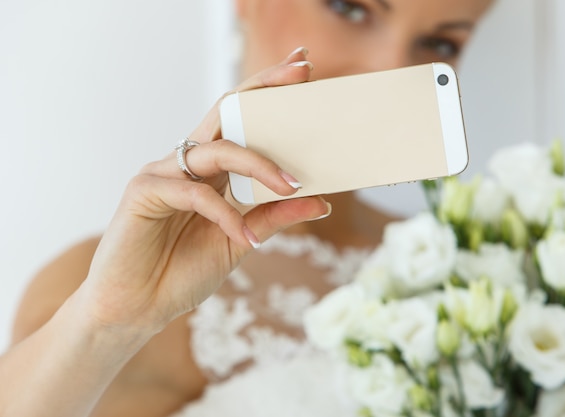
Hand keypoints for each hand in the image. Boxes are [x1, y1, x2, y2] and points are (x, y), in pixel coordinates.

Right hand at [78, 48, 328, 334]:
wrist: (136, 309)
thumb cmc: (182, 272)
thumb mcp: (241, 242)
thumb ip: (274, 218)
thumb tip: (323, 202)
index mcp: (209, 170)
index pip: (241, 120)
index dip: (268, 92)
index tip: (305, 68)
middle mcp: (186, 162)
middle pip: (226, 111)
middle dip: (265, 89)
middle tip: (304, 72)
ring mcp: (162, 173)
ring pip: (216, 150)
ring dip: (259, 164)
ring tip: (293, 184)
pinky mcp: (143, 192)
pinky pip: (194, 194)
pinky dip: (226, 216)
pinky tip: (245, 239)